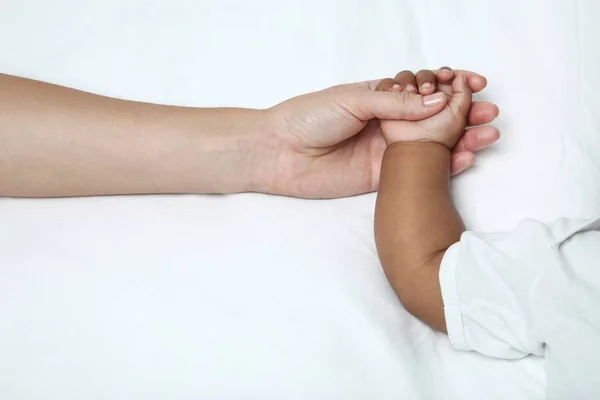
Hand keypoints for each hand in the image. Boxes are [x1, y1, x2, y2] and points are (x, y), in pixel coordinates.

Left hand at [260, 70, 499, 197]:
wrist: (281, 153)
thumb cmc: (308, 117)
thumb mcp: (354, 98)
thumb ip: (397, 104)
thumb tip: (440, 100)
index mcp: (381, 97)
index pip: (424, 90)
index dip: (450, 87)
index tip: (474, 83)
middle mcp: (388, 123)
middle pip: (435, 118)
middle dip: (464, 114)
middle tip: (489, 112)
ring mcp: (387, 150)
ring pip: (432, 144)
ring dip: (462, 139)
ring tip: (489, 133)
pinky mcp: (384, 177)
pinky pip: (419, 170)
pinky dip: (445, 165)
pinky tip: (467, 157)